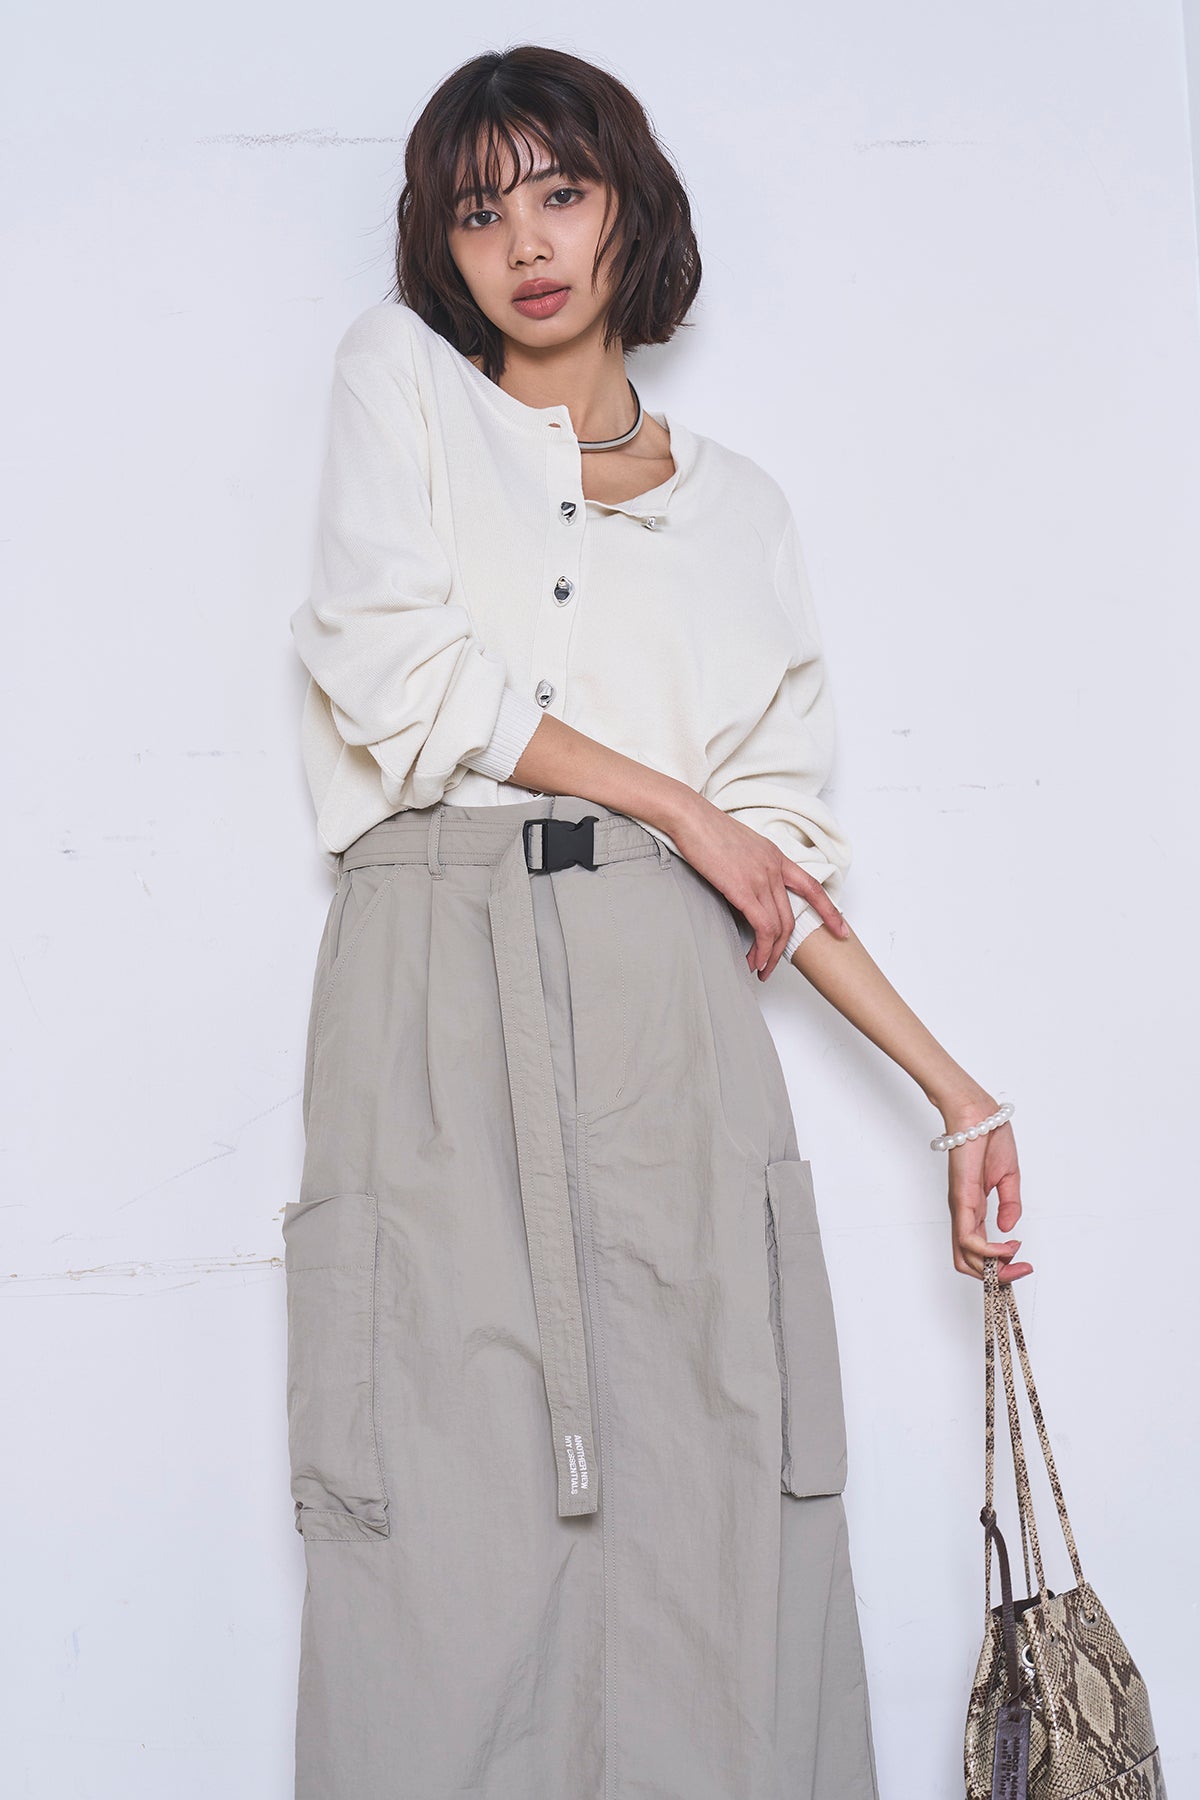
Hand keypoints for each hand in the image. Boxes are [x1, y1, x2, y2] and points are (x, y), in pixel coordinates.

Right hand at [667, 794, 850, 978]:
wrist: (690, 817)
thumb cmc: (705, 829)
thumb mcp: (739, 846)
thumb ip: (750, 867)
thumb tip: (745, 887)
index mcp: (775, 856)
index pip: (811, 887)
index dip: (829, 911)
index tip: (841, 930)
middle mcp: (774, 868)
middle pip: (791, 918)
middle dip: (784, 948)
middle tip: (771, 967)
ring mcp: (761, 878)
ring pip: (777, 927)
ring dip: (769, 954)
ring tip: (759, 969)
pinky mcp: (743, 889)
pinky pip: (762, 927)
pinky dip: (761, 948)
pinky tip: (752, 959)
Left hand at [939, 1089, 1029, 1281]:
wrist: (979, 1115)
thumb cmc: (989, 1139)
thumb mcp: (1008, 1178)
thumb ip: (1010, 1205)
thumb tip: (1008, 1229)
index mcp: (975, 1209)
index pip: (979, 1250)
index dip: (1000, 1266)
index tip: (1023, 1264)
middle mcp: (965, 1213)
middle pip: (969, 1262)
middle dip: (997, 1277)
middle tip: (1021, 1271)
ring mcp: (961, 1208)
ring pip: (965, 1258)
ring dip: (994, 1268)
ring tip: (1016, 1260)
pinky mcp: (962, 1200)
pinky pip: (968, 1238)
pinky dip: (989, 1251)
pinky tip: (1009, 1245)